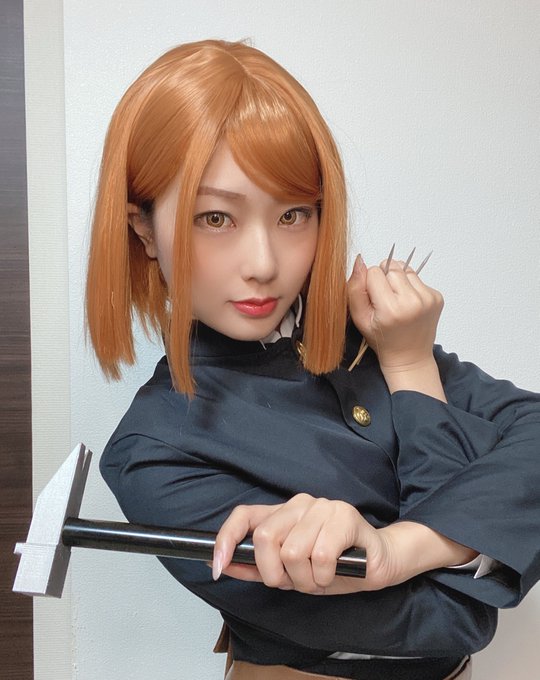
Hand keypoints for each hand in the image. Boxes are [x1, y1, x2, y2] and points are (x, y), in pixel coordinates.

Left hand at [213, 494, 408, 594]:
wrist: (379, 562)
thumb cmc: (334, 566)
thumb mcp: (290, 572)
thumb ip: (257, 568)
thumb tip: (220, 566)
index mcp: (282, 513)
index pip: (244, 515)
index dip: (226, 539)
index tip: (218, 566)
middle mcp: (299, 504)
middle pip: (265, 538)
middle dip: (275, 573)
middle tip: (295, 582)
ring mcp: (322, 506)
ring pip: (293, 552)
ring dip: (306, 579)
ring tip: (320, 577)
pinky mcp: (344, 516)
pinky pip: (320, 556)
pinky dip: (325, 575)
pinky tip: (335, 571)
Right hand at [347, 255, 443, 371]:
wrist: (409, 356)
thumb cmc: (382, 338)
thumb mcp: (359, 318)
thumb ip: (355, 289)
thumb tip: (359, 260)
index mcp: (391, 308)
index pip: (374, 272)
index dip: (370, 284)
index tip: (374, 301)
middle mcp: (413, 302)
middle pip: (391, 267)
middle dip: (385, 280)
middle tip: (385, 301)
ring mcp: (428, 299)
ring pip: (405, 269)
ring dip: (398, 281)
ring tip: (397, 302)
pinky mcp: (437, 297)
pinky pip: (418, 278)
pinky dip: (411, 287)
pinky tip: (408, 305)